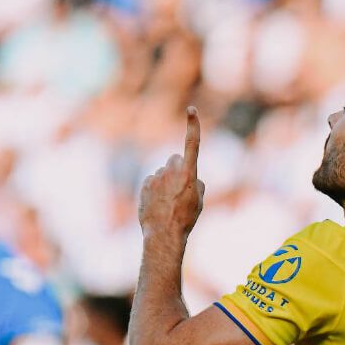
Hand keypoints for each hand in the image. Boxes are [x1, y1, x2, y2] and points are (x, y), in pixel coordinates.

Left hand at [139, 106, 205, 240]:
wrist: (164, 234)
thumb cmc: (186, 219)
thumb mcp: (199, 201)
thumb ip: (196, 184)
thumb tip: (190, 178)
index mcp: (189, 173)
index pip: (192, 144)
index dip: (193, 126)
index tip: (191, 110)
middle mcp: (172, 171)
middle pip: (175, 160)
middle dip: (177, 168)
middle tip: (180, 188)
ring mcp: (156, 177)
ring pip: (163, 173)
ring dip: (166, 182)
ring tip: (168, 202)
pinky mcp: (145, 184)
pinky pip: (152, 182)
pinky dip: (155, 190)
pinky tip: (158, 205)